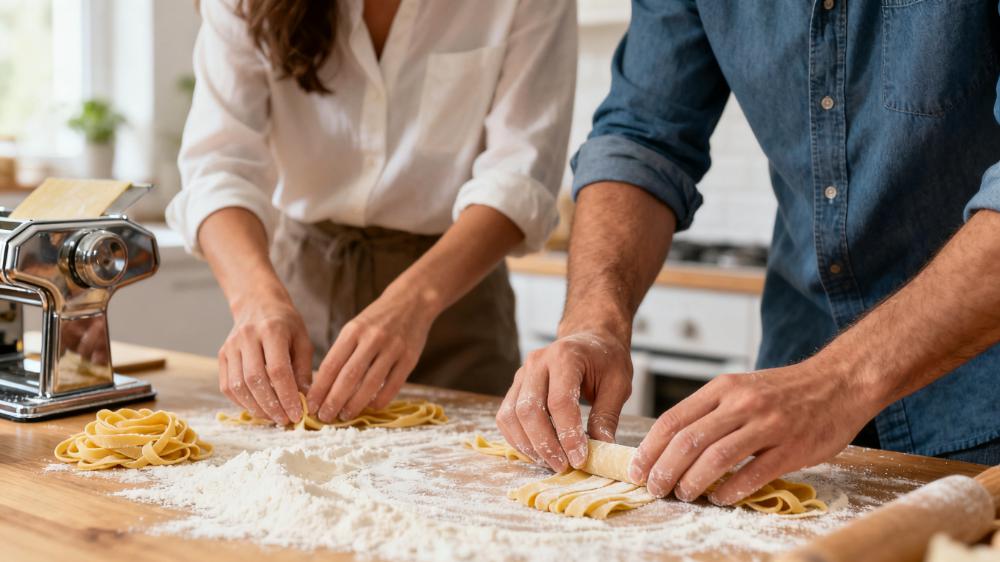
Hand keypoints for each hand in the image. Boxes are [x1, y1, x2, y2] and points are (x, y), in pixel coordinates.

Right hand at [219, 294, 312, 424]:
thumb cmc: (285, 323)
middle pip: (255, 380)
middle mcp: (247, 337)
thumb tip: (305, 399)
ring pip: (238, 385)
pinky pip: (227, 385)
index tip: (297, 414)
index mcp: (272, 330)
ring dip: (256, 407)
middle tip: (285, 420)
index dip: (287, 396)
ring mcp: (231, 346)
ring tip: (273, 417)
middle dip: (271, 405)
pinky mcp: (222, 355)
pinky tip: (257, 408)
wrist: (257, 303)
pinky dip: (241, 402)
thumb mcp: (302, 339)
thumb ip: (303, 368)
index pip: (278, 370)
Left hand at [305, 285, 434, 422]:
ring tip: (344, 415)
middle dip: (334, 400)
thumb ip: (343, 352)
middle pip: (349, 376)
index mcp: (353, 330)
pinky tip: (371, 407)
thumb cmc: (377, 319)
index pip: (332, 364)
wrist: (412, 302)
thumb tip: (325, 386)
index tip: (311, 405)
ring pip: (370, 383)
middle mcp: (372, 338)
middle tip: (324, 417)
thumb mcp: (355, 327)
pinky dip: (381, 400)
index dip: (320, 388)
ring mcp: (393, 348)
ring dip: (355, 404)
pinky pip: (393, 385)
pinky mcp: (410, 358)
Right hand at [495, 329, 632, 472]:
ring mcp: (522, 373)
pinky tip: (536, 451)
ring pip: (511, 415)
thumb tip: (602, 451)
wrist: (589, 340)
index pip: (560, 401)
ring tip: (550, 461)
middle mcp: (537, 362)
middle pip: (529, 410)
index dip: (567, 434)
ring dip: (528, 445)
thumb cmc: (606, 360)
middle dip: (545, 444)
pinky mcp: (515, 386)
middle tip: (563, 465)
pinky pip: (505, 417)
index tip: (579, 458)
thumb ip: (607, 416)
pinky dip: (517, 438)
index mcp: (565, 357)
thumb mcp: (618, 384)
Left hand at [628, 359, 879, 504]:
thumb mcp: (741, 387)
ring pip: (716, 458)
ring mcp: (767, 425)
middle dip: (664, 470)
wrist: (839, 381)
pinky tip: (720, 498)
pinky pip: (753, 474)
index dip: (650, 448)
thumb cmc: (785, 390)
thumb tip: (672, 444)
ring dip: (692, 482)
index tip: (638, 469)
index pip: (674, 420)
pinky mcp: (791, 447)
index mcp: (723, 388)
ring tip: (683, 495)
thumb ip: (711, 411)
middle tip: (655, 489)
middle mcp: (741, 403)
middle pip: (688, 441)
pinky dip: (731, 490)